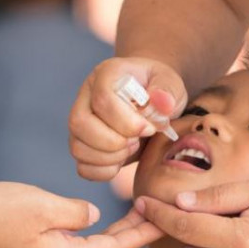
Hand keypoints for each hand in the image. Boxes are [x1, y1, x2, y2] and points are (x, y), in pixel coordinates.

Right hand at [0, 182, 163, 247]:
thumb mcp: (40, 205)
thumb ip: (75, 212)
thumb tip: (94, 216)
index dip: (142, 233)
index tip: (164, 220)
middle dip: (132, 233)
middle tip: (157, 214)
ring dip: (112, 235)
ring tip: (136, 217)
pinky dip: (87, 237)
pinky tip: (95, 226)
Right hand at [69, 57, 188, 180]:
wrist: (153, 102)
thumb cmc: (160, 90)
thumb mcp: (171, 83)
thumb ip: (168, 90)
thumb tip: (163, 102)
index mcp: (106, 75)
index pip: (102, 99)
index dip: (126, 121)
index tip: (149, 128)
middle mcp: (86, 97)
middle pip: (79, 123)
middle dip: (113, 141)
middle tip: (137, 140)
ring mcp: (81, 122)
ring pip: (78, 147)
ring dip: (110, 157)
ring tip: (132, 147)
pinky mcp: (83, 144)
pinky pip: (83, 167)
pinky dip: (104, 171)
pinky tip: (122, 160)